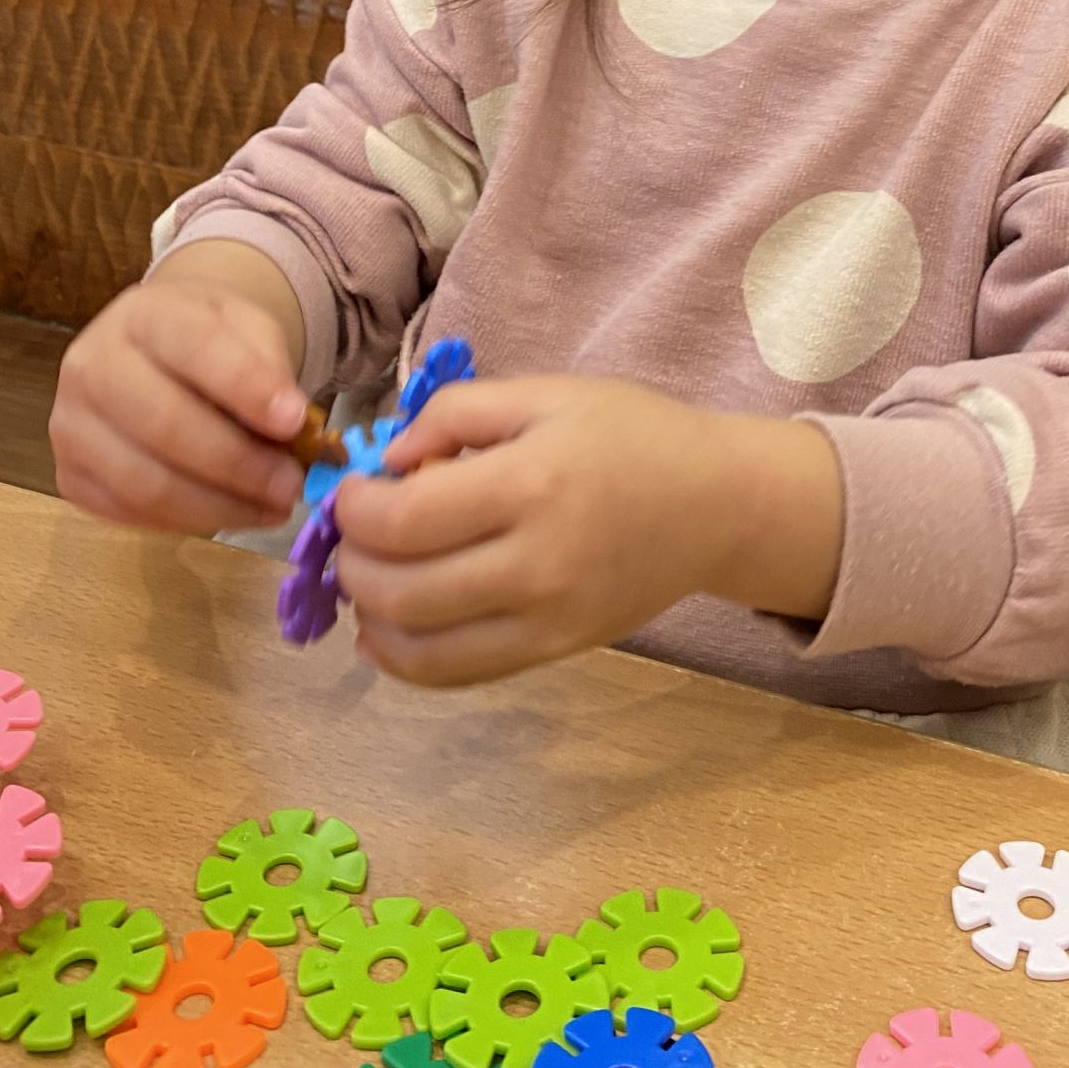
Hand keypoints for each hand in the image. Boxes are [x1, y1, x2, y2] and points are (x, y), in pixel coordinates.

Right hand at [51, 264, 308, 535]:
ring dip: (219, 505)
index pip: (194, 347)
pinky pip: (131, 513)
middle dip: (237, 463)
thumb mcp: (249, 328)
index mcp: (142, 314)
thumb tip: (293, 428)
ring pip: (145, 484)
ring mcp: (70, 424)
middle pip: (163, 424)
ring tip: (272, 506)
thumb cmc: (210, 341)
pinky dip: (190, 522)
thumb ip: (269, 368)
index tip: (294, 420)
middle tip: (291, 484)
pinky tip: (232, 511)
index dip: (245, 386)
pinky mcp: (69, 476)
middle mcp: (91, 365)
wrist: (158, 352)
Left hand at [332, 374, 844, 687]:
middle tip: (352, 533)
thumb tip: (390, 460)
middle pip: (402, 590)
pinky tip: (389, 629)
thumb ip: (458, 413)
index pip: (406, 520)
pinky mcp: (555, 652)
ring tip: (365, 579)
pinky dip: (406, 660)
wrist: (716, 504)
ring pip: (422, 648)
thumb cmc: (631, 435)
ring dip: (370, 617)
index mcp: (531, 484)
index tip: (352, 489)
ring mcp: (547, 620)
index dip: (356, 509)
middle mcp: (536, 564)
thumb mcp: (546, 393)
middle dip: (352, 563)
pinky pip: (460, 674)